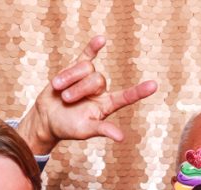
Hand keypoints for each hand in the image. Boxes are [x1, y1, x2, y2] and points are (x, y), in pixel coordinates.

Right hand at [16, 36, 157, 155]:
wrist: (47, 117)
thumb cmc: (68, 128)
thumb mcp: (85, 130)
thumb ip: (103, 129)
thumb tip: (121, 138)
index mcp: (107, 106)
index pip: (126, 97)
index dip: (139, 92)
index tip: (154, 85)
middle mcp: (101, 91)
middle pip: (97, 79)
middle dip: (79, 89)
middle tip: (67, 100)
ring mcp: (88, 78)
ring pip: (86, 68)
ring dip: (70, 79)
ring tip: (61, 92)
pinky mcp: (75, 69)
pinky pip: (86, 55)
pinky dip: (93, 47)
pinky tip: (101, 39)